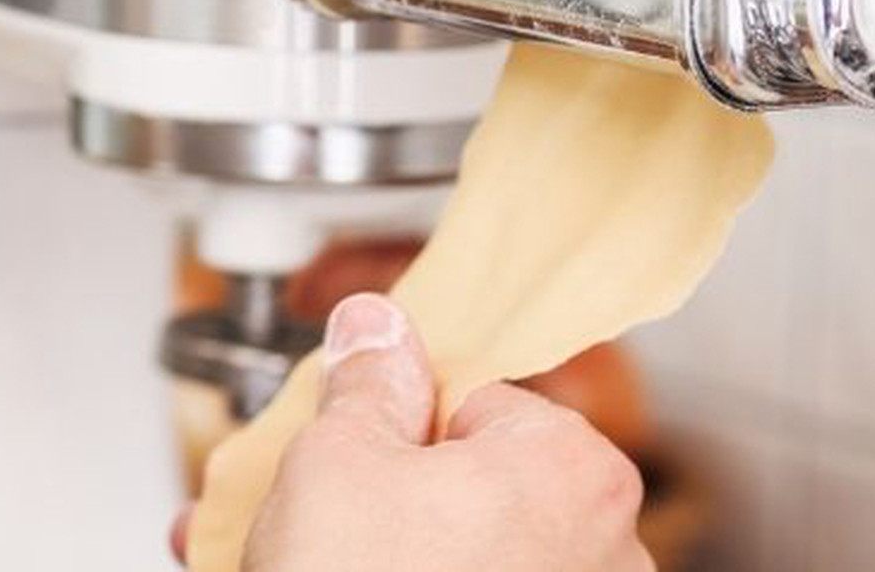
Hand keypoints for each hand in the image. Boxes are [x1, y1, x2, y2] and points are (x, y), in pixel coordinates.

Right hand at [174, 294, 651, 570]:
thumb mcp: (338, 461)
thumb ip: (365, 381)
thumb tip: (376, 326)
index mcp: (572, 469)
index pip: (472, 400)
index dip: (392, 421)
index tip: (344, 446)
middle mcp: (602, 551)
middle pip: (461, 482)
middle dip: (368, 491)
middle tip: (295, 507)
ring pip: (449, 550)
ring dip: (365, 546)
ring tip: (272, 554)